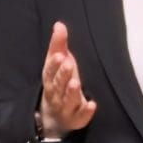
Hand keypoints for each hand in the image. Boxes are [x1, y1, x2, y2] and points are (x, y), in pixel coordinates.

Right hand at [37, 20, 97, 136]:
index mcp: (50, 79)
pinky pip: (80, 116)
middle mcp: (56, 94)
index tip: (59, 55)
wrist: (53, 117)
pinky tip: (92, 104)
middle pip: (58, 84)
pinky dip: (86, 111)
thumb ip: (58, 45)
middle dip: (63, 74)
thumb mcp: (56, 65)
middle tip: (68, 63)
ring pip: (67, 99)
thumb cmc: (57, 83)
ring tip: (76, 83)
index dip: (54, 64)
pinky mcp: (76, 118)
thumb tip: (59, 24)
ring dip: (71, 91)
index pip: (50, 71)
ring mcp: (66, 107)